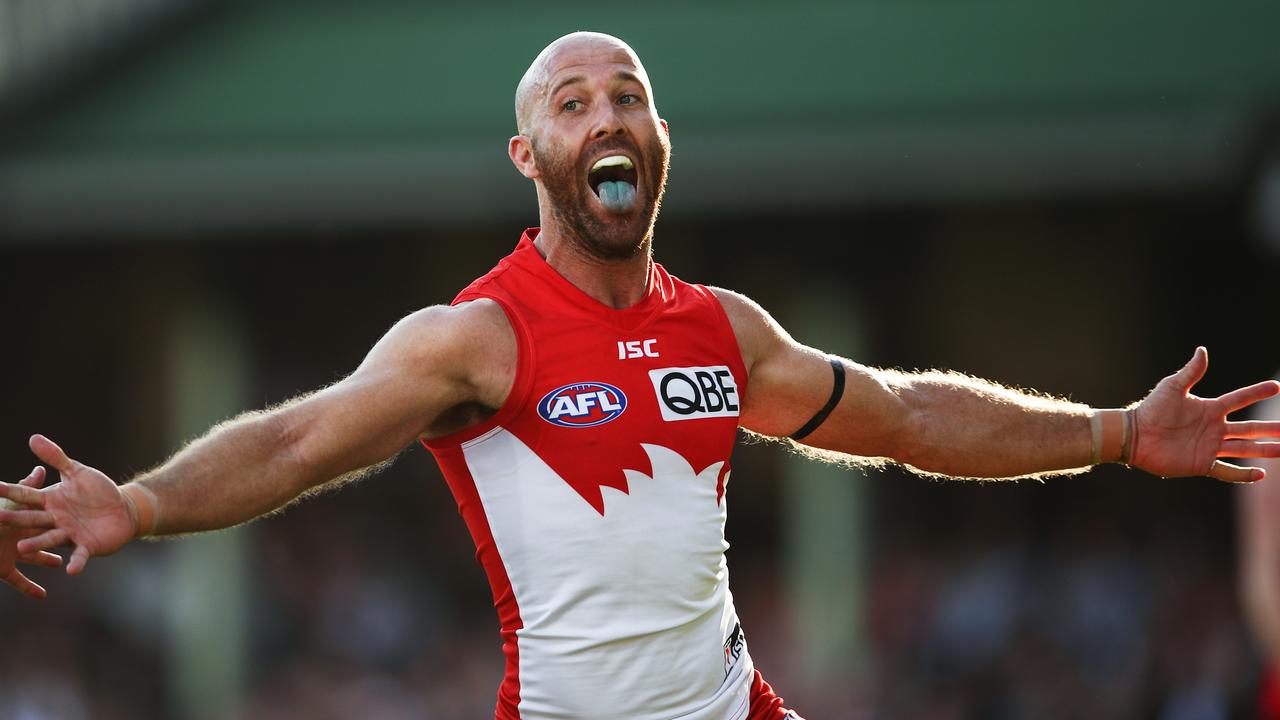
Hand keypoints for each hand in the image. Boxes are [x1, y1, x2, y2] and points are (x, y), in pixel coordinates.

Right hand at [0, 435, 136, 574]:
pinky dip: (76, 563)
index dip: (9, 491)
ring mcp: (70, 534)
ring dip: (37, 544)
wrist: (122, 509)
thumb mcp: (76, 472)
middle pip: (32, 519)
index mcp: (51, 501)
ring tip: (22, 548)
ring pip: (50, 539)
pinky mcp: (86, 546)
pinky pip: (80, 556)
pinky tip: (71, 571)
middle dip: (15, 520)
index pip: (26, 495)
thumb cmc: (97, 491)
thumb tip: (33, 438)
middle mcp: (55, 519)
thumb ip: (56, 457)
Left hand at [1130, 347, 1279, 482]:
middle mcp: (1214, 428)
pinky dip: (1243, 474)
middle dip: (1271, 428)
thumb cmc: (1151, 409)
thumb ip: (1191, 372)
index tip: (1276, 386)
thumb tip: (1202, 350)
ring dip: (1265, 450)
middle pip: (1250, 428)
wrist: (1135, 436)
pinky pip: (1227, 471)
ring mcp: (1210, 447)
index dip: (1257, 392)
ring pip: (1245, 449)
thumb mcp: (1172, 387)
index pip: (1240, 399)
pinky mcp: (1202, 464)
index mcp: (1210, 409)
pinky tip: (1261, 474)